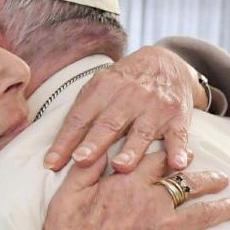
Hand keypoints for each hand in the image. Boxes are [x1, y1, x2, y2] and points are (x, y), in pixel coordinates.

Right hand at [33, 151, 229, 229]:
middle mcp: (153, 203)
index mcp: (127, 185)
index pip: (155, 161)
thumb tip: (95, 147)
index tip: (180, 153)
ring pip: (204, 213)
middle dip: (205, 178)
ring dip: (223, 207)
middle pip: (186, 182)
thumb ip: (85, 170)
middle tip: (218, 177)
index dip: (169, 154)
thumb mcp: (66, 198)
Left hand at [44, 46, 201, 173]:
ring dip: (131, 150)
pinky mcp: (178, 117)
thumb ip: (82, 113)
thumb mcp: (99, 86)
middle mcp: (129, 96)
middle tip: (80, 161)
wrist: (166, 62)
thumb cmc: (124, 83)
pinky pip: (179, 135)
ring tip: (121, 167)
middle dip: (94, 143)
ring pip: (141, 131)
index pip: (80, 118)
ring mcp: (154, 107)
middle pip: (109, 123)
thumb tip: (57, 149)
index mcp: (103, 88)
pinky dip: (178, 150)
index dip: (65, 140)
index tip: (51, 163)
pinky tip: (177, 164)